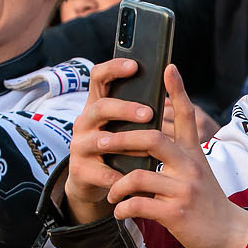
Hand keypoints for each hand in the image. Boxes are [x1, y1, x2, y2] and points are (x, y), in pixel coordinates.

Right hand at [61, 57, 156, 225]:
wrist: (91, 181)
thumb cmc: (117, 148)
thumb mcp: (124, 126)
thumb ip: (139, 111)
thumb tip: (169, 89)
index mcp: (97, 105)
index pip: (99, 77)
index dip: (114, 68)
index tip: (134, 65)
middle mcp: (84, 121)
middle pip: (100, 107)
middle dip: (125, 109)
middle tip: (149, 113)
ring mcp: (79, 146)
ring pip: (98, 140)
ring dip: (124, 143)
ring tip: (146, 149)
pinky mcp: (79, 170)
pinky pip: (99, 171)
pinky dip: (117, 175)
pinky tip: (132, 177)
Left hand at [69, 64, 247, 247]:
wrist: (230, 234)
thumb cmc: (208, 202)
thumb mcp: (199, 172)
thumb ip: (179, 155)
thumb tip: (151, 139)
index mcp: (193, 154)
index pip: (188, 115)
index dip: (178, 90)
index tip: (168, 67)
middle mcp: (190, 167)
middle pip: (152, 139)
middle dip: (121, 138)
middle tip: (101, 141)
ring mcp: (184, 190)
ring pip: (138, 176)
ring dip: (117, 185)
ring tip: (112, 193)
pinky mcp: (177, 213)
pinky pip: (138, 205)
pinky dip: (122, 208)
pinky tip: (120, 211)